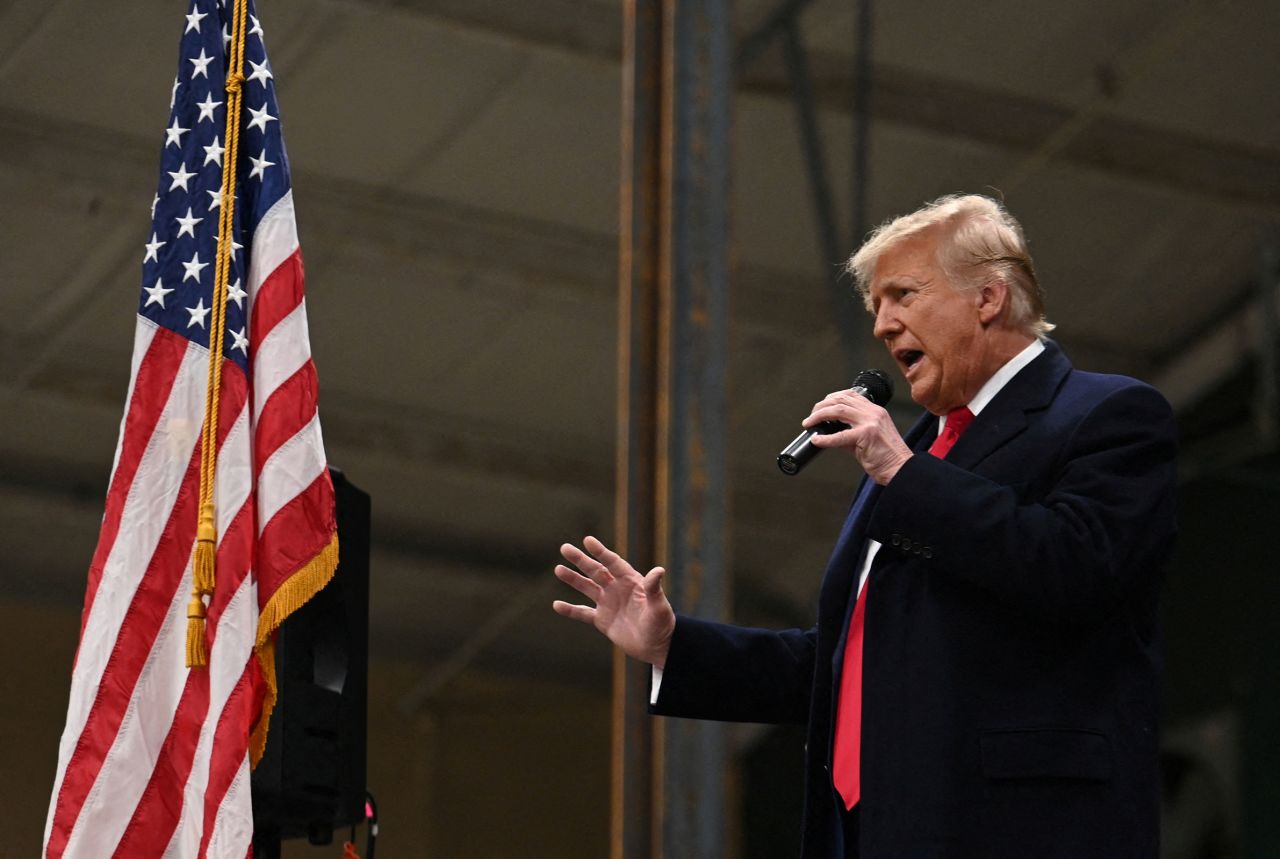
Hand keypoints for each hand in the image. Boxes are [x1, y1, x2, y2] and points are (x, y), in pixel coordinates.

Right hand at [553, 536, 675, 667]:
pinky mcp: (602, 620)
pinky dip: (570, 610)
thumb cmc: (662, 624)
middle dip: (580, 560)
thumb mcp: (659, 607)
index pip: (613, 563)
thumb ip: (654, 589)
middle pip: (595, 571)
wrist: (656, 646)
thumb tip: (659, 570)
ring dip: (573, 579)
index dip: (600, 552)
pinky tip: (556, 605)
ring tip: (558, 569)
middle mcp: (617, 588)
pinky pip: (583, 613)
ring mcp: (608, 603)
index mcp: (630, 581)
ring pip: (586, 587)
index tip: (588, 541)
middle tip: (565, 548)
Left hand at [803, 389, 912, 483]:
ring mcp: (870, 422)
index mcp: (875, 411)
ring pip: (838, 410)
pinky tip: (817, 440)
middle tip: (811, 417)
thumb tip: (830, 434)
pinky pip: (839, 435)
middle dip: (821, 406)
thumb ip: (850, 432)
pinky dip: (825, 438)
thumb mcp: (868, 438)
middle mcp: (873, 413)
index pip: (850, 395)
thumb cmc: (887, 457)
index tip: (822, 406)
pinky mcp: (866, 435)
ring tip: (810, 423)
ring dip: (819, 416)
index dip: (832, 398)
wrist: (900, 469)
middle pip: (841, 400)